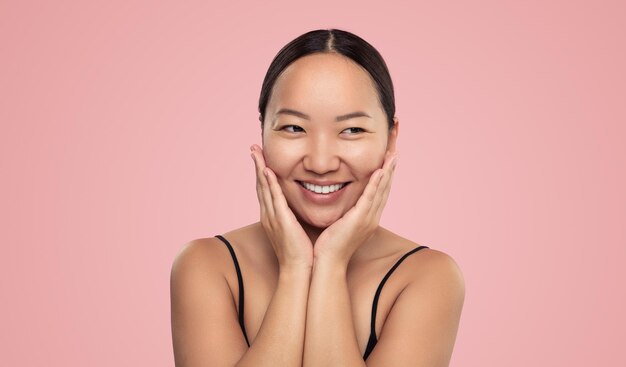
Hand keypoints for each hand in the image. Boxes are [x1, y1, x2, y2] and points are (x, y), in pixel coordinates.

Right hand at [250, 144, 313, 269]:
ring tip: (256, 152)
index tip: (260, 157)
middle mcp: (268, 214)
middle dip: (256, 165)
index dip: (262, 173)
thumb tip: (299, 209)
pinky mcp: (281, 220)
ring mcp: (273, 217)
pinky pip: (274, 198)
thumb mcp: (294, 230)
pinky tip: (267, 170)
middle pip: (260, 185)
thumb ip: (294, 217)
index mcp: (272, 217)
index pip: (265, 190)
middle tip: (253, 148)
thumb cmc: (300, 253)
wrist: (298, 270)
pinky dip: (269, 183)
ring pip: (264, 188)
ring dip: (260, 168)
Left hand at [313, 150, 397, 266]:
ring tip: (392, 155)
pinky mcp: (359, 219)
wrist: (327, 262)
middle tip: (395, 152)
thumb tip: (342, 203)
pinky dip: (376, 183)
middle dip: (390, 170)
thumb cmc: (329, 246)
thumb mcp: (340, 225)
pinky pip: (370, 197)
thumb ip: (344, 213)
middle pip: (385, 189)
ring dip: (387, 172)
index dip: (385, 176)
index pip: (380, 193)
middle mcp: (372, 218)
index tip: (388, 161)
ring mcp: (368, 219)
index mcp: (368, 219)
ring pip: (381, 190)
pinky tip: (380, 171)